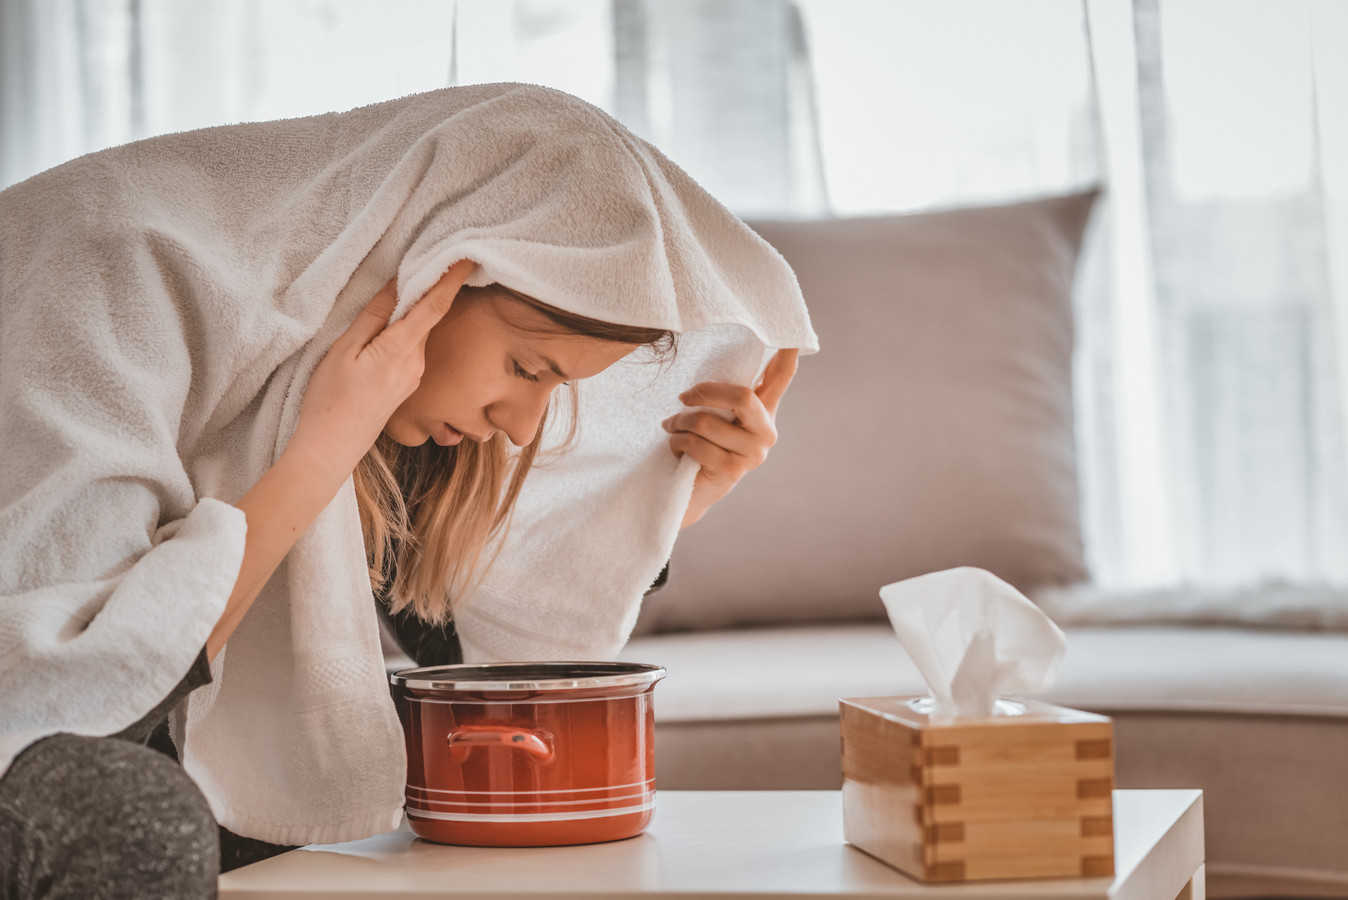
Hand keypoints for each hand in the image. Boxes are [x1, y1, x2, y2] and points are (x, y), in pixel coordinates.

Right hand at [291, 259, 475, 476]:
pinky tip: (393, 324)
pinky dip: (409, 330)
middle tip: (430, 259)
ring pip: (420, 332)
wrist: (332, 447)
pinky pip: (412, 347)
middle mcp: (417, 363)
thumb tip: (396, 285)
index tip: (468, 257)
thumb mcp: (345, 350)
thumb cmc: (331, 398)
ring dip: (416, 310)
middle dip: (431, 289)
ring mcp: (414, 376)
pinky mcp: (408, 385)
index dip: (452, 279)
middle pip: (429, 316)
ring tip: (406, 287)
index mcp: (402, 350)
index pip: (435, 306)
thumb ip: (374, 316)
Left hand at [663, 348, 798, 528]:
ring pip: (706, 422)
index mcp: (764, 411)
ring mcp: (752, 454)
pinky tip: (675, 446)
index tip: (793, 334)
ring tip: (671, 426)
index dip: (788, 355)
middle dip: (705, 392)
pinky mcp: (732, 470)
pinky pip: (696, 444)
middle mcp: (766, 431)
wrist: (692, 489)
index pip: (781, 378)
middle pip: (742, 397)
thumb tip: (714, 360)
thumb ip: (723, 395)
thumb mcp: (716, 415)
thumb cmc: (703, 443)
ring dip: (679, 422)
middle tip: (682, 396)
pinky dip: (677, 441)